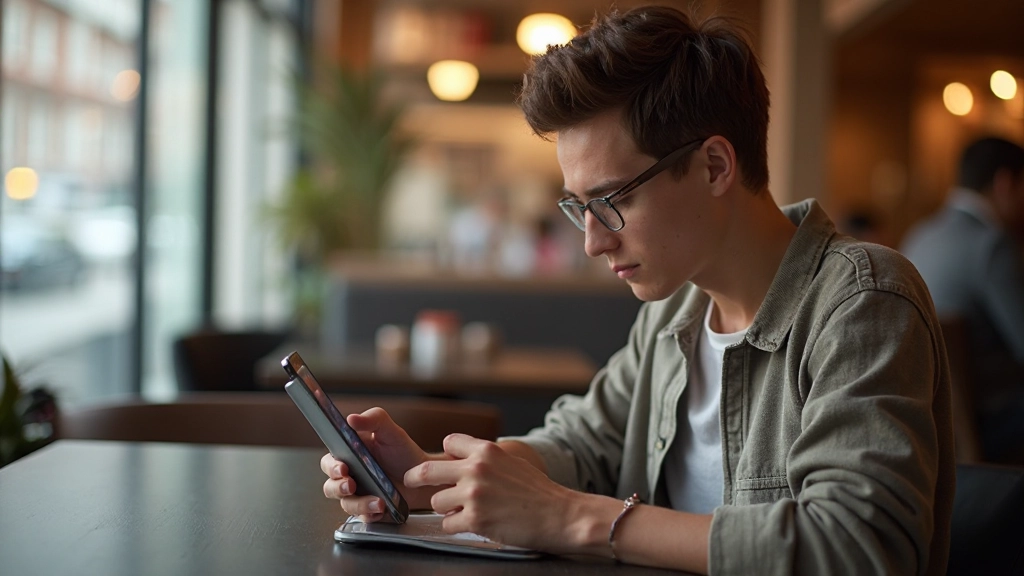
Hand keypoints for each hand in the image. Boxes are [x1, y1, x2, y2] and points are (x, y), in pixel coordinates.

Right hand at [319, 407, 443, 521]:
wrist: (423, 476)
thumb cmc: (403, 452)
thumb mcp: (390, 431)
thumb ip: (373, 419)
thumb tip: (351, 418)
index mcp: (350, 455)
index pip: (329, 462)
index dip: (331, 466)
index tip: (342, 468)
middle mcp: (350, 476)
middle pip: (330, 486)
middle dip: (338, 487)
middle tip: (351, 485)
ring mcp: (359, 494)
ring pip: (346, 504)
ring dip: (359, 503)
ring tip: (378, 501)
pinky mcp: (369, 510)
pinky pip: (363, 517)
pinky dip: (371, 514)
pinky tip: (382, 508)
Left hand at [403, 433, 582, 552]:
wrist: (560, 515)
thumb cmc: (539, 492)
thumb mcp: (512, 462)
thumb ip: (486, 459)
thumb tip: (463, 462)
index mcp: (487, 450)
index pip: (449, 443)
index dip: (446, 456)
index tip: (444, 465)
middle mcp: (476, 469)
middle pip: (426, 470)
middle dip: (417, 479)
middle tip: (410, 483)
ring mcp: (474, 494)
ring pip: (436, 501)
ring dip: (446, 508)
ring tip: (464, 511)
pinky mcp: (475, 519)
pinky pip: (447, 524)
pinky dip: (455, 526)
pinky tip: (471, 525)